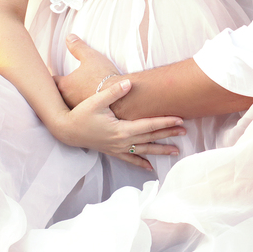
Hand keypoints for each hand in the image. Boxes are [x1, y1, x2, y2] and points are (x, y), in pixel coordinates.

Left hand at [55, 34, 121, 109]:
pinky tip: (86, 104)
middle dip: (58, 90)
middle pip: (57, 95)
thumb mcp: (90, 56)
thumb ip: (77, 47)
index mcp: (65, 85)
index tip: (52, 74)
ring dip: (70, 99)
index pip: (52, 81)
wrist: (121, 96)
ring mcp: (76, 109)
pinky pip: (79, 111)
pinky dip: (80, 108)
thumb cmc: (104, 76)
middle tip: (59, 87)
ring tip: (74, 95)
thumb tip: (69, 37)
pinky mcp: (87, 116)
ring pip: (68, 104)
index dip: (52, 77)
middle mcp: (67, 99)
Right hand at [55, 79, 186, 170]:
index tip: (180, 120)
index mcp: (121, 129)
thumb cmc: (81, 114)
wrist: (67, 130)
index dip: (165, 121)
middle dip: (168, 134)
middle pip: (150, 137)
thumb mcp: (96, 101)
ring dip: (160, 150)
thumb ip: (113, 92)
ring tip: (176, 151)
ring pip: (144, 150)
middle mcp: (122, 141)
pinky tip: (150, 168)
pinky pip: (130, 159)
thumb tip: (129, 84)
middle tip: (185, 131)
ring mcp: (118, 148)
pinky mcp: (112, 151)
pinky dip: (141, 163)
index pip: (148, 125)